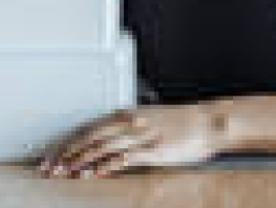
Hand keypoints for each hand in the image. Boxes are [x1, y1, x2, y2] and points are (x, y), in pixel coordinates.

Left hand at [37, 102, 222, 178]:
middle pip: (92, 136)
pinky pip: (125, 158)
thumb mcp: (153, 120)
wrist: (211, 122)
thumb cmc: (184, 123)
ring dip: (81, 160)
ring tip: (65, 173)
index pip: (91, 127)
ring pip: (104, 146)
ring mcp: (144, 136)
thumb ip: (130, 128)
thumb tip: (106, 144)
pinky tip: (94, 174)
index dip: (69, 142)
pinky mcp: (155, 150)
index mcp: (131, 114)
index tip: (54, 156)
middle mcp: (134, 122)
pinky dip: (106, 166)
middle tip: (51, 168)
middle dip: (68, 153)